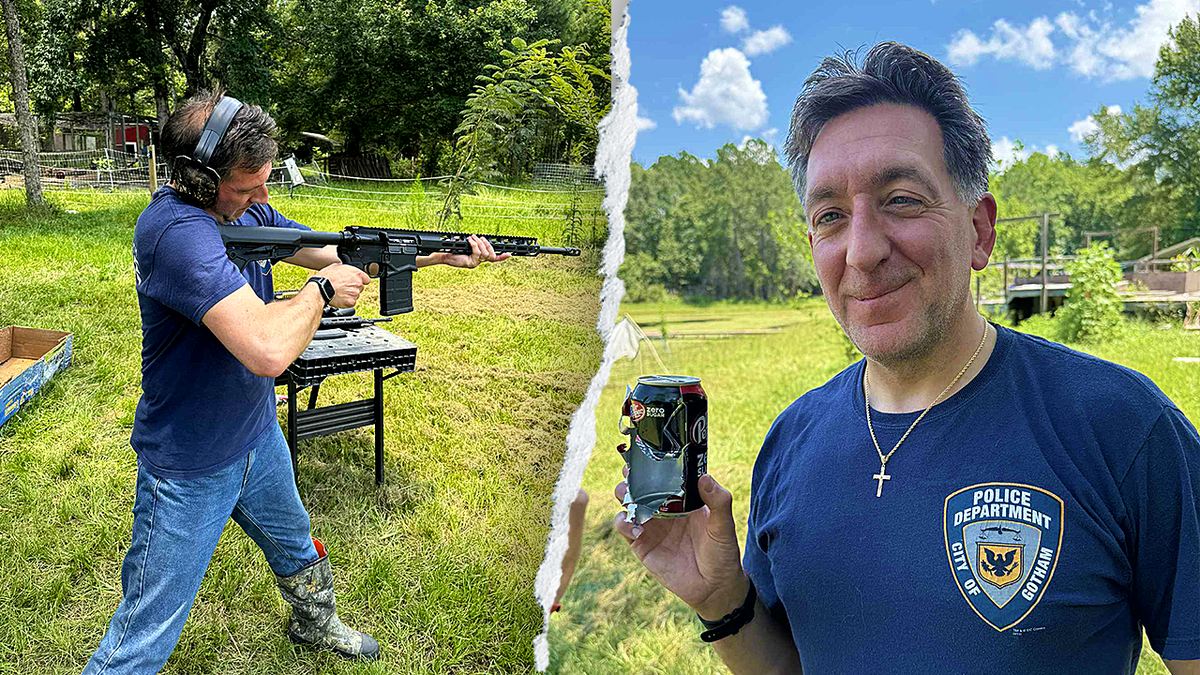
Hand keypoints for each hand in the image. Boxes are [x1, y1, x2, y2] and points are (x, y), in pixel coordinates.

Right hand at [315, 263, 369, 308]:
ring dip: (350, 295)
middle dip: (353, 288)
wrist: (320, 288)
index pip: (366, 279)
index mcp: (356, 273)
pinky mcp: (351, 302)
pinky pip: (351, 302)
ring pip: (356, 295)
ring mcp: (355, 293)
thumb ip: (345, 269)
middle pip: (360, 288)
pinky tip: (340, 298)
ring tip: (340, 292)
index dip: (361, 281)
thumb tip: (345, 269)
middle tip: (344, 287)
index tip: (356, 282)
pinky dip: (347, 301)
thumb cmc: (326, 277)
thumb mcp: (336, 266)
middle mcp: (358, 283)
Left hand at [440, 235, 511, 268]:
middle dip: (487, 245)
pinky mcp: (470, 263)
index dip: (502, 257)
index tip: (509, 254)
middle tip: (480, 238)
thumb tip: (477, 237)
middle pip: (491, 255)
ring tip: (472, 237)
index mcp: (479, 257)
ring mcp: (475, 263)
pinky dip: (474, 245)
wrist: (444, 255)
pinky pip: (477, 253)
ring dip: (479, 243)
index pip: (493, 258)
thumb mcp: (466, 245)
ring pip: (484, 253)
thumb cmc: (454, 250)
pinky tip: (469, 240)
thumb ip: (473, 243)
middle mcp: (478, 262)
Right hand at [613, 468, 748, 619]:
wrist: (714, 587)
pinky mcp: (641, 544)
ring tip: (628, 497)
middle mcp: (663, 509)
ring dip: (623, 496)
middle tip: (630, 473)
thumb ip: (718, 502)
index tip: (645, 453)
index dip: (653, 464)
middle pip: (640, 486)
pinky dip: (624, 523)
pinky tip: (636, 528)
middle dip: (631, 476)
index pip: (664, 476)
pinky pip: (625, 528)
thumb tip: (705, 477)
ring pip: (628, 503)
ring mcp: (651, 526)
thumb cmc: (722, 553)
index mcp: (682, 499)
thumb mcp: (723, 525)